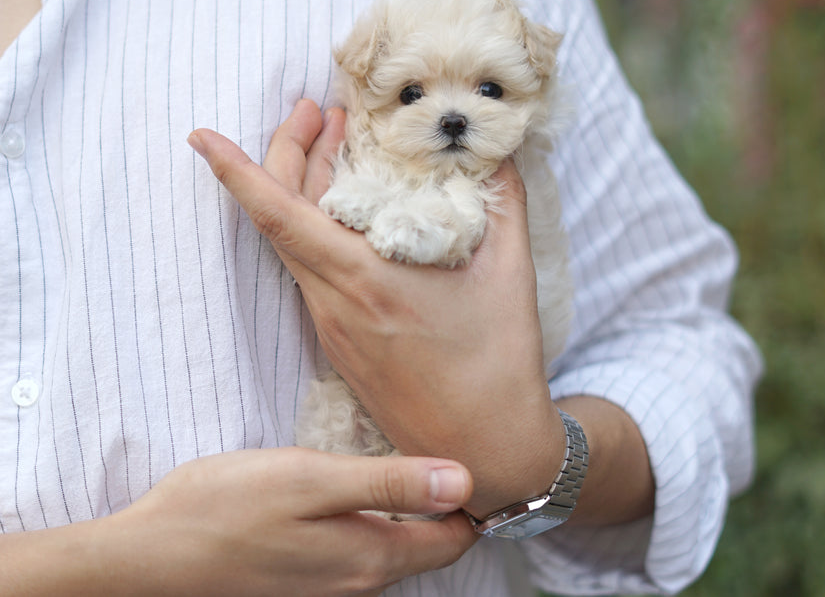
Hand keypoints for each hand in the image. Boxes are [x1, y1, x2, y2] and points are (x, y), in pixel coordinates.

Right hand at [0, 449, 475, 596]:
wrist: (150, 557)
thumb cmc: (228, 507)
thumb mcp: (312, 480)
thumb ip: (390, 485)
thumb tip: (466, 482)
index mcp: (371, 558)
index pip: (456, 537)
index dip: (477, 495)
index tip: (481, 444)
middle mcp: (361, 582)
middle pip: (432, 544)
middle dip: (452, 498)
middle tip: (456, 435)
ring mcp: (332, 584)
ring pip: (399, 544)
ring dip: (416, 504)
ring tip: (421, 450)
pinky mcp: (308, 575)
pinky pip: (366, 546)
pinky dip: (381, 513)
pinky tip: (368, 479)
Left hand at [189, 101, 565, 519]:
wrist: (483, 451)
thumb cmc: (498, 363)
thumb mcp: (510, 273)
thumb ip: (504, 201)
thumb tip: (500, 151)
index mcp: (366, 281)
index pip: (280, 217)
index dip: (236, 172)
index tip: (202, 136)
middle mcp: (334, 303)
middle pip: (278, 218)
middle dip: (284, 152)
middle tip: (317, 109)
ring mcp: (331, 326)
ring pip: (292, 244)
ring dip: (302, 188)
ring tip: (336, 144)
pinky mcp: (338, 342)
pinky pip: (310, 270)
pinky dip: (315, 226)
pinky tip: (347, 208)